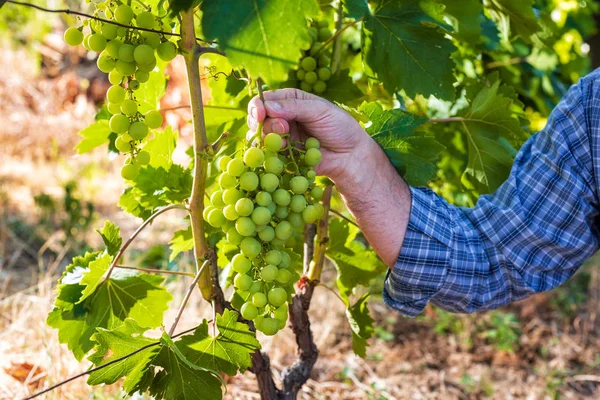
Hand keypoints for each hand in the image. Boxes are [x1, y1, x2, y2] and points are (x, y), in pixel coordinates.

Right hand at [246, 88, 373, 182]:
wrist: (350, 155)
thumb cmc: (339, 127)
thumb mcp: (319, 111)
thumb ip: (294, 107)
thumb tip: (267, 106)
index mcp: (291, 100)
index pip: (265, 99)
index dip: (258, 106)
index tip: (260, 114)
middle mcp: (283, 117)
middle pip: (258, 119)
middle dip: (265, 124)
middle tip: (283, 128)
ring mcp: (282, 137)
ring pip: (260, 137)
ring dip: (268, 139)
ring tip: (285, 143)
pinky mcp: (284, 155)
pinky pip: (268, 155)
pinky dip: (270, 155)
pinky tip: (283, 154)